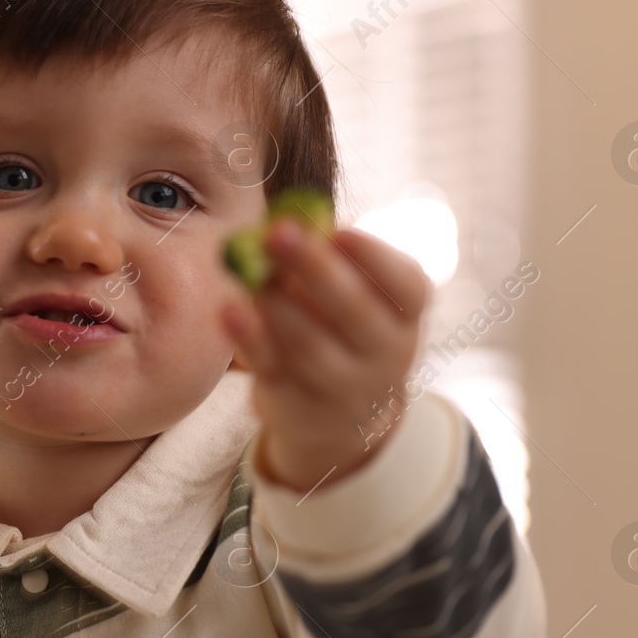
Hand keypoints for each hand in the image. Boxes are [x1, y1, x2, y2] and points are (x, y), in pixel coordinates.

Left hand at [220, 215, 430, 492]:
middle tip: (278, 233)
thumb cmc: (340, 328)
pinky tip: (230, 308)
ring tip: (254, 273)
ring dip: (279, 305)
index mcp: (404, 315)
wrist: (337, 417)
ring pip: (312, 346)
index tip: (341, 232)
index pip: (408, 287)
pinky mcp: (298, 404)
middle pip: (356, 312)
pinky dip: (250, 338)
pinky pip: (272, 369)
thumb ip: (325, 258)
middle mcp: (386, 354)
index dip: (376, 259)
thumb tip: (286, 220)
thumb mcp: (351, 294)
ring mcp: (345, 387)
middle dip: (315, 269)